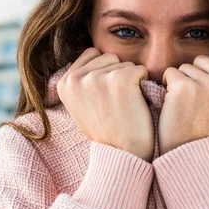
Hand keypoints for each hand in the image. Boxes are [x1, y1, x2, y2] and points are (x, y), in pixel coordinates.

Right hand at [57, 47, 154, 161]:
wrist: (123, 154)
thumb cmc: (106, 131)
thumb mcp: (80, 105)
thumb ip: (81, 82)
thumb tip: (91, 57)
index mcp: (64, 82)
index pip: (92, 54)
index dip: (104, 71)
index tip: (105, 96)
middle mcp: (77, 78)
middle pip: (110, 57)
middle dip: (117, 75)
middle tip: (116, 103)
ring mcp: (98, 78)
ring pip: (126, 64)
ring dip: (131, 81)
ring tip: (124, 105)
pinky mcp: (121, 80)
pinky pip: (141, 70)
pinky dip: (144, 84)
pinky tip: (136, 104)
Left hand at [158, 53, 208, 155]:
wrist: (196, 155)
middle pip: (201, 60)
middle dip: (196, 77)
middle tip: (199, 104)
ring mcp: (207, 82)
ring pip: (185, 67)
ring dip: (182, 83)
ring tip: (189, 107)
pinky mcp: (184, 86)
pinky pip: (170, 73)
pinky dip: (167, 87)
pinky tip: (175, 105)